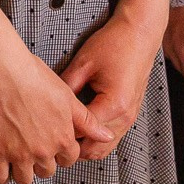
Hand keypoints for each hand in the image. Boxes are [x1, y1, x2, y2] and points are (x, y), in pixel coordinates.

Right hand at [0, 49, 112, 183]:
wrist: (3, 71)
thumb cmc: (36, 78)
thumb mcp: (68, 98)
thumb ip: (88, 121)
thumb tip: (107, 136)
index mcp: (62, 139)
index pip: (68, 160)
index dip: (62, 153)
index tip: (53, 145)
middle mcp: (43, 151)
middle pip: (46, 172)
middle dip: (42, 163)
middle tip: (33, 149)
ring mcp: (19, 153)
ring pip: (24, 178)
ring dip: (22, 172)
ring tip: (17, 160)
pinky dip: (1, 176)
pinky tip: (1, 168)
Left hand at [61, 9, 164, 159]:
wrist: (139, 34)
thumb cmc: (114, 44)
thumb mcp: (83, 63)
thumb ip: (66, 87)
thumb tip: (49, 104)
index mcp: (113, 105)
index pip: (83, 133)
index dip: (62, 134)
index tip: (45, 131)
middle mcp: (125, 116)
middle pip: (95, 149)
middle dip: (72, 148)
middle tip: (50, 138)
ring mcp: (130, 117)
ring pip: (104, 148)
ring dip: (84, 146)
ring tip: (62, 136)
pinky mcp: (130, 114)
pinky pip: (111, 136)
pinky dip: (95, 138)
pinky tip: (79, 128)